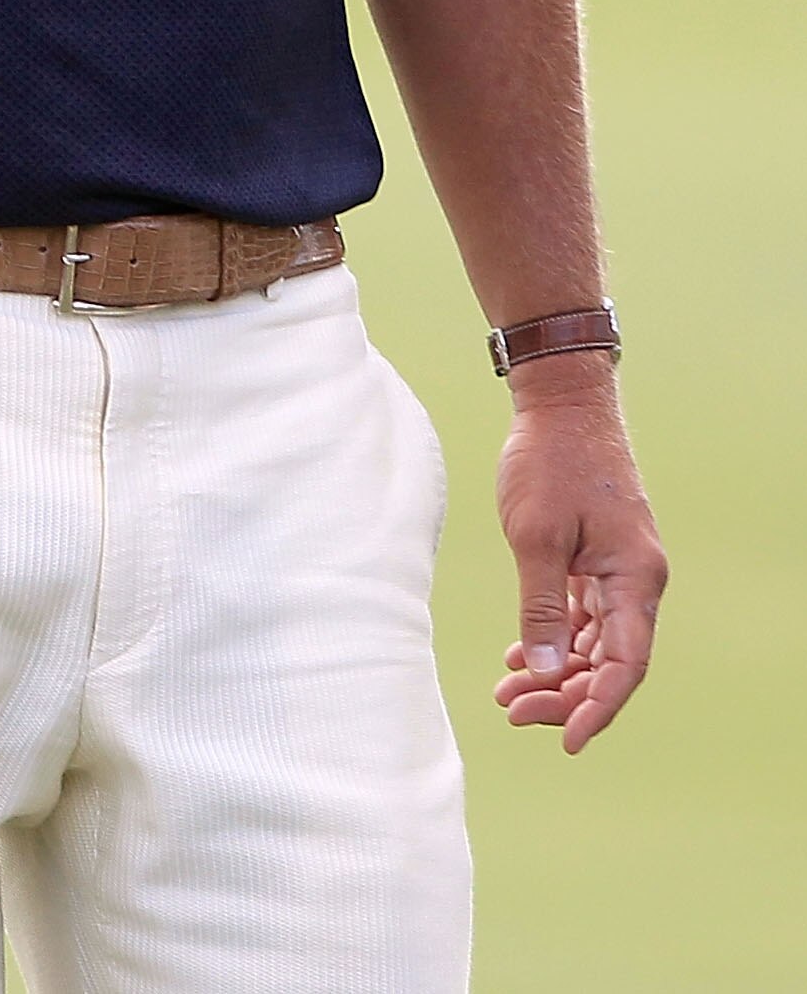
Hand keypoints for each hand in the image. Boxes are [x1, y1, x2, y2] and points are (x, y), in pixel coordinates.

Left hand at [493, 373, 666, 752]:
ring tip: (508, 695)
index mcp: (635, 577)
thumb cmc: (551, 461)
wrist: (561, 402)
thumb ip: (541, 605)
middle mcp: (635, 579)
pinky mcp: (597, 557)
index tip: (567, 740)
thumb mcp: (536, 536)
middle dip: (565, 694)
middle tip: (513, 712)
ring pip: (594, 643)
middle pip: (610, 662)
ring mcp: (617, 569)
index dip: (598, 709)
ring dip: (556, 671)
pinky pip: (582, 615)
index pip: (626, 665)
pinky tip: (520, 658)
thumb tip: (545, 669)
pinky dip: (555, 639)